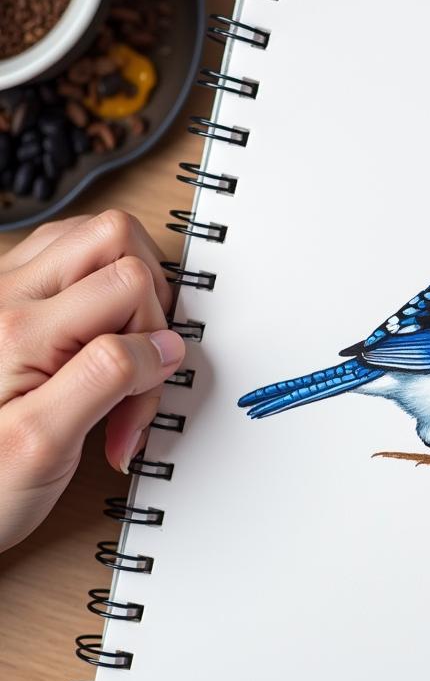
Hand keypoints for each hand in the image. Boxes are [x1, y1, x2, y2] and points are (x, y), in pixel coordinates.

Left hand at [0, 211, 184, 553]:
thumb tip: (162, 347)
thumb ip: (106, 381)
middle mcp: (7, 298)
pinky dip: (103, 294)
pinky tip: (99, 339)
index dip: (155, 340)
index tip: (139, 393)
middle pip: (114, 237)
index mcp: (18, 331)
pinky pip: (71, 262)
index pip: (129, 284)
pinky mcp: (9, 303)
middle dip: (149, 298)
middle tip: (144, 354)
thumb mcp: (45, 444)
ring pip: (95, 240)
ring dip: (127, 291)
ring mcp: (6, 294)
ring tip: (124, 347)